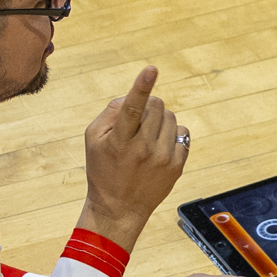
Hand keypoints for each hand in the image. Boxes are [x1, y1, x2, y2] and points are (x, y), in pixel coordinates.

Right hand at [78, 67, 187, 249]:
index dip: (141, 86)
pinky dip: (171, 135)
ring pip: (171, 117)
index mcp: (120, 141)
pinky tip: (158, 148)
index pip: (132, 108)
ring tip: (146, 138)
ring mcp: (163, 158)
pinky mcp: (177, 165)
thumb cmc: (103, 169)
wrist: (120, 208)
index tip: (151, 69)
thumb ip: (111, 112)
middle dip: (148, 107)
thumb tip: (135, 95)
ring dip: (159, 120)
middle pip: (156, 105)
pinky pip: (183, 133)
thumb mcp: (93, 139)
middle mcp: (144, 149)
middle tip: (137, 124)